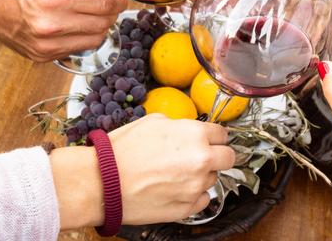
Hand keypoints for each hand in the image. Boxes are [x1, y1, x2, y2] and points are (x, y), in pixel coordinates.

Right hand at [0, 0, 126, 61]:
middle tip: (107, 4)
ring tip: (91, 15)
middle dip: (111, 13)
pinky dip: (83, 38)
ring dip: (100, 27)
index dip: (119, 0)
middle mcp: (53, 25)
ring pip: (95, 40)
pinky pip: (78, 49)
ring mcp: (48, 44)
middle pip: (103, 24)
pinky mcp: (44, 56)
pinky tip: (74, 26)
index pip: (104, 4)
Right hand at [110, 114, 234, 222]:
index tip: (209, 140)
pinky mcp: (187, 208)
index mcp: (195, 134)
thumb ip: (179, 125)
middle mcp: (201, 160)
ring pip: (213, 179)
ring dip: (200, 176)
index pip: (222, 134)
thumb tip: (186, 130)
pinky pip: (202, 200)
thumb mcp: (153, 122)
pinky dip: (193, 195)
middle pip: (228, 157)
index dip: (214, 137)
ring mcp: (195, 186)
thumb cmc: (122, 150)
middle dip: (217, 155)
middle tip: (200, 156)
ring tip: (175, 174)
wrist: (103, 181)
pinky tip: (174, 189)